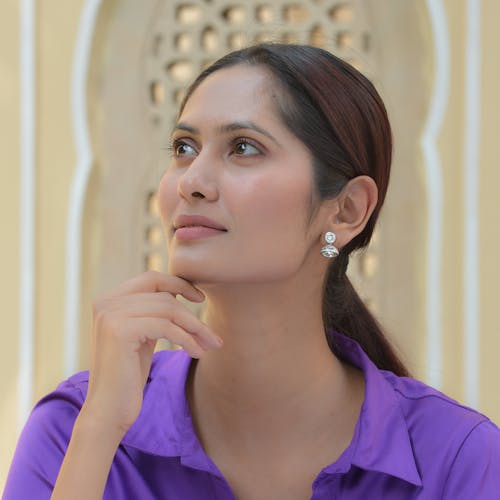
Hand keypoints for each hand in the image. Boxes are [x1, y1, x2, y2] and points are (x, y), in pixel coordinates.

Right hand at [80, 271, 221, 434]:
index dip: (179, 284)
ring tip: (210, 345)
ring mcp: (110, 314)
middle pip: (163, 296)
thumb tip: (184, 290)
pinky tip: (198, 353)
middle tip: (213, 337)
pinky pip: (166, 326)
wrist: (108, 411)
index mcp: (109, 300)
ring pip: (168, 309)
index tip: (200, 298)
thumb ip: (153, 311)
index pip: (151, 278)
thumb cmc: (128, 376)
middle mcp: (106, 302)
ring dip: (195, 328)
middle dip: (192, 315)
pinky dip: (187, 339)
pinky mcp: (119, 330)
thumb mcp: (143, 335)